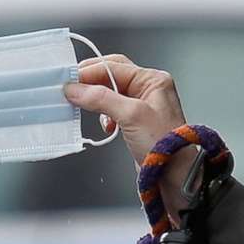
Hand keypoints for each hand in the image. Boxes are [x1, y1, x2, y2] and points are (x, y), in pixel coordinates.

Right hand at [66, 55, 198, 212]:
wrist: (174, 176)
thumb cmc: (163, 145)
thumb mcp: (131, 115)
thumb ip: (101, 98)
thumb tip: (75, 89)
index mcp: (152, 80)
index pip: (114, 66)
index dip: (89, 72)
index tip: (68, 81)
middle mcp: (148, 89)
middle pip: (112, 75)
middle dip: (91, 82)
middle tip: (72, 89)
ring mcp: (142, 106)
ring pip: (110, 92)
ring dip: (96, 99)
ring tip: (84, 106)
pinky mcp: (135, 122)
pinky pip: (113, 109)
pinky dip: (104, 114)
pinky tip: (105, 125)